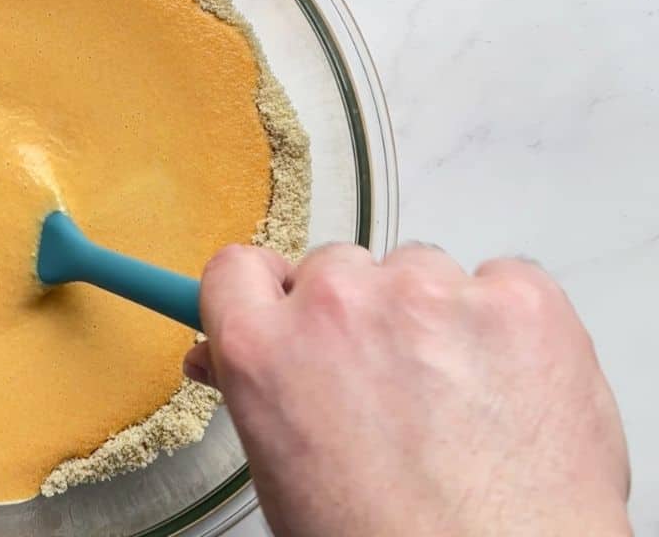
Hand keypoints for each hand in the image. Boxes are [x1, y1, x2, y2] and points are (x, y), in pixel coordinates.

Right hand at [184, 244, 629, 536]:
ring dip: (430, 315)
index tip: (286, 310)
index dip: (265, 293)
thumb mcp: (284, 478)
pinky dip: (504, 323)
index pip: (237, 268)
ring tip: (457, 400)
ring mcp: (432, 294)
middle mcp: (339, 304)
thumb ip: (258, 394)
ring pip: (419, 270)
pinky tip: (507, 388)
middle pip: (335, 267)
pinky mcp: (519, 299)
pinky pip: (501, 278)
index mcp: (264, 351)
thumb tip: (224, 356)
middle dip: (355, 313)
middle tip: (386, 384)